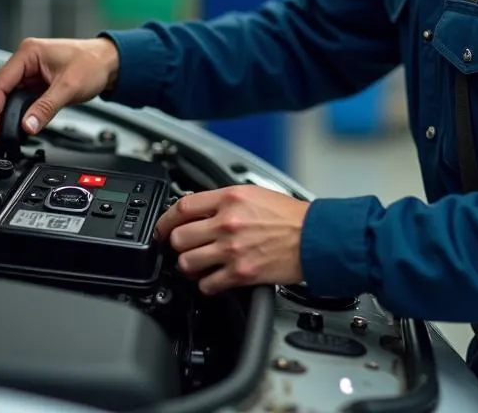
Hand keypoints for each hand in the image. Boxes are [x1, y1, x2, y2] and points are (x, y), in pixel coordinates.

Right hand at [0, 36, 119, 142]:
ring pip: (9, 95)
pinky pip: (21, 98)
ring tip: (3, 134)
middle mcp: (26, 59)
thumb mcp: (69, 87)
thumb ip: (46, 108)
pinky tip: (16, 125)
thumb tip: (27, 126)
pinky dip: (17, 112)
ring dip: (5, 114)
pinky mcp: (37, 81)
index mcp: (28, 52)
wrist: (111, 62)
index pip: (0, 82)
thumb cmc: (93, 63)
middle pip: (0, 89)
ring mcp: (31, 70)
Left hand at [154, 185, 308, 294]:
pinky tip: (213, 279)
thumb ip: (224, 200)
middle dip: (176, 244)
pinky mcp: (240, 273)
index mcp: (229, 198)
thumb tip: (199, 209)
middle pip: (178, 237)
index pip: (182, 207)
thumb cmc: (290, 216)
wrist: (315, 237)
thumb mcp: (254, 193)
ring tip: (196, 264)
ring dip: (188, 265)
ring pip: (187, 263)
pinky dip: (206, 284)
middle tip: (182, 247)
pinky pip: (207, 284)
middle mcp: (227, 222)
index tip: (162, 228)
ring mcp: (232, 249)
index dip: (165, 219)